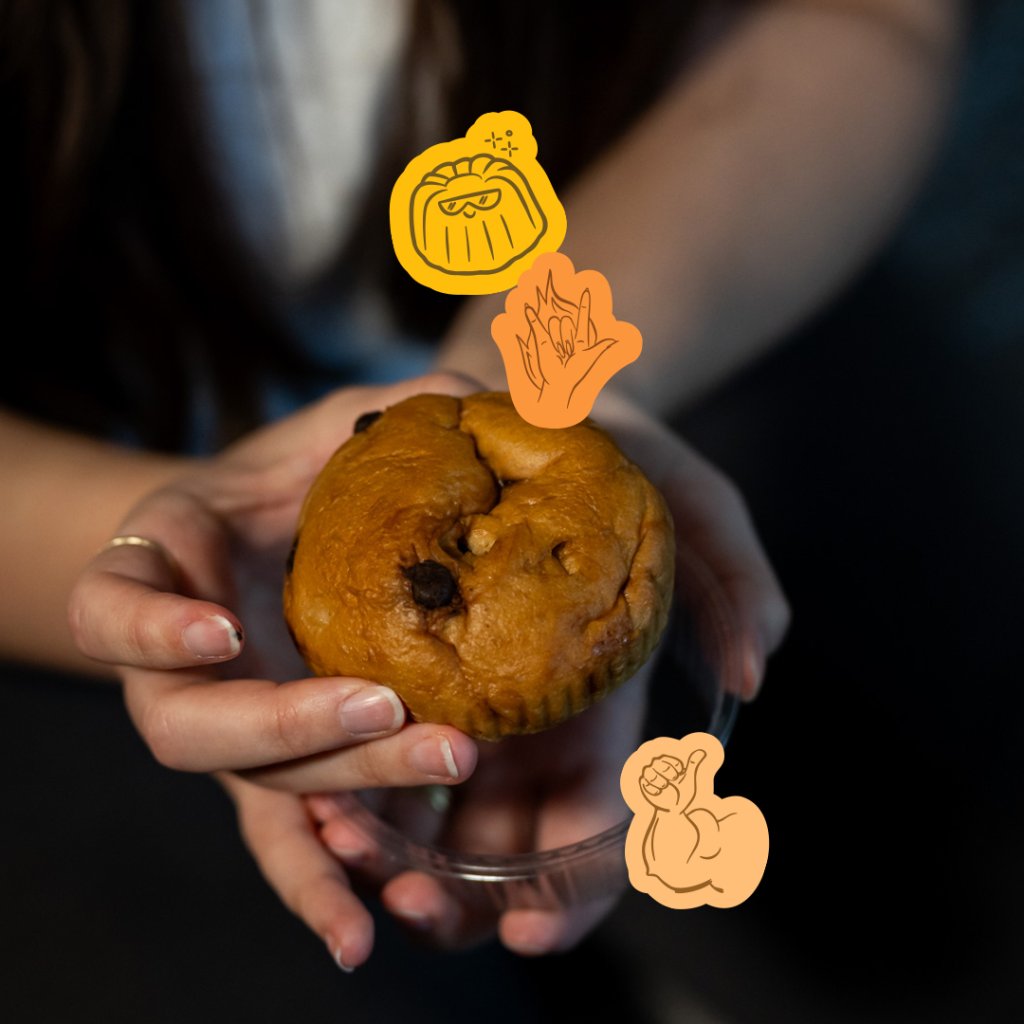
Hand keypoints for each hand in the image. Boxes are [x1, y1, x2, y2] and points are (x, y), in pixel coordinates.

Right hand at [67, 372, 485, 967]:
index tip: (222, 631)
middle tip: (391, 711)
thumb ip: (389, 413)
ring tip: (429, 795)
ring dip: (338, 797)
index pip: (115, 607)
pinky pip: (284, 842)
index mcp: (164, 573)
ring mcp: (227, 726)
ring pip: (254, 788)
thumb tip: (478, 388)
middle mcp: (179, 665)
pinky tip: (360, 936)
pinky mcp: (275, 772)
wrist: (287, 537)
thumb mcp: (336, 431)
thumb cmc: (304, 478)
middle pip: (195, 727)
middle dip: (288, 726)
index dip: (152, 629)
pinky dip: (314, 890)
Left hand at [308, 388, 788, 956]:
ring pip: (435, 816)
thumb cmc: (613, 453)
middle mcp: (535, 722)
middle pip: (509, 847)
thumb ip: (730, 574)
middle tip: (413, 897)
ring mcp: (468, 703)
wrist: (527, 402)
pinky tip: (312, 787)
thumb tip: (758, 668)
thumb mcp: (687, 498)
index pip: (602, 824)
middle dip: (467, 896)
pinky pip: (374, 749)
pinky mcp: (405, 671)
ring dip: (394, 852)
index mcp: (600, 707)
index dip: (576, 892)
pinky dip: (348, 782)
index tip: (530, 933)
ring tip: (344, 845)